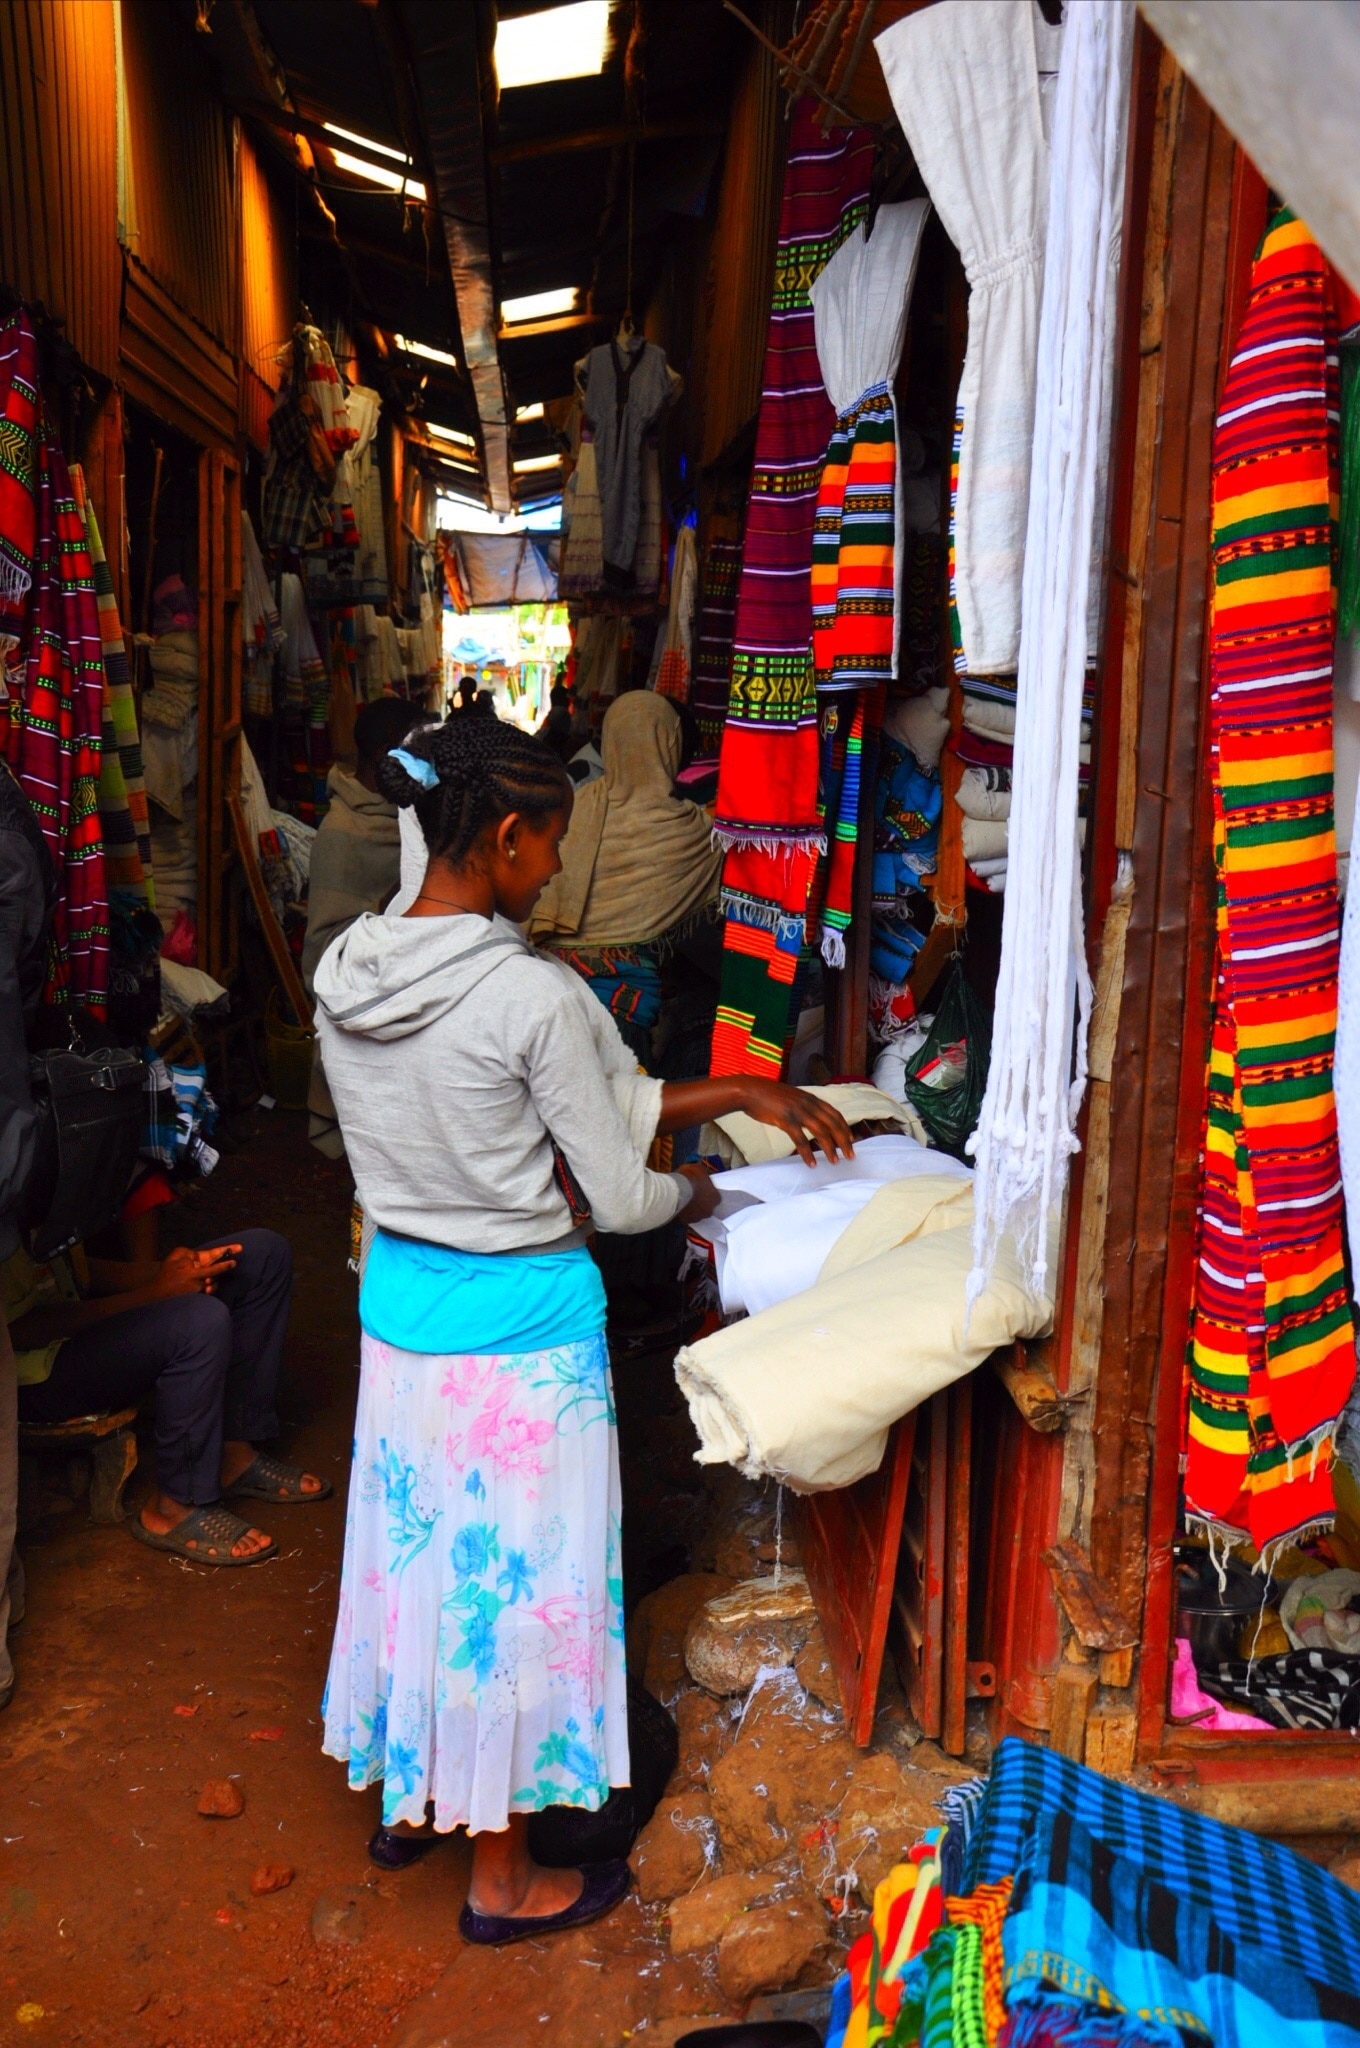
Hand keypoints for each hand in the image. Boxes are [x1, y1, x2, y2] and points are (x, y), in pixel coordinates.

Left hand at [152, 1245, 240, 1298]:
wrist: (158, 1301)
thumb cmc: (171, 1283)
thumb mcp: (188, 1271)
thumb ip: (205, 1265)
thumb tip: (221, 1262)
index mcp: (190, 1257)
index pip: (211, 1253)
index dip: (225, 1250)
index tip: (239, 1248)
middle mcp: (195, 1267)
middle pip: (214, 1265)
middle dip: (221, 1267)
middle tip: (231, 1264)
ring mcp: (196, 1279)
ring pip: (213, 1278)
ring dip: (213, 1281)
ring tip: (206, 1287)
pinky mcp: (197, 1290)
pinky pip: (209, 1288)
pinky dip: (210, 1289)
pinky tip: (206, 1291)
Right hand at [676, 1163, 720, 1221]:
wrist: (676, 1190)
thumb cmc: (690, 1178)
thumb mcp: (698, 1169)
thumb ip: (701, 1175)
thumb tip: (700, 1175)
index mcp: (716, 1198)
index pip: (715, 1196)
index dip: (707, 1192)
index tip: (701, 1188)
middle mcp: (709, 1211)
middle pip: (706, 1207)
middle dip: (700, 1202)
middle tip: (691, 1194)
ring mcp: (698, 1218)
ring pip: (695, 1213)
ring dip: (691, 1208)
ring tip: (682, 1200)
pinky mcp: (686, 1222)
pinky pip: (685, 1217)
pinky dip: (682, 1212)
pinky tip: (676, 1205)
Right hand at [738, 1080, 854, 1166]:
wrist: (749, 1090)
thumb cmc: (768, 1095)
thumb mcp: (792, 1097)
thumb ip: (803, 1106)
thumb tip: (812, 1118)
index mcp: (811, 1098)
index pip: (835, 1113)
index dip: (845, 1127)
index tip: (852, 1140)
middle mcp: (808, 1104)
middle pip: (833, 1124)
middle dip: (844, 1141)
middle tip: (850, 1155)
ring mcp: (798, 1111)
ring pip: (821, 1132)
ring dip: (830, 1148)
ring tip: (835, 1161)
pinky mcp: (786, 1120)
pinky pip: (801, 1139)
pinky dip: (808, 1153)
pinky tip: (812, 1163)